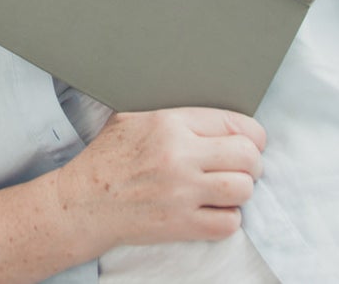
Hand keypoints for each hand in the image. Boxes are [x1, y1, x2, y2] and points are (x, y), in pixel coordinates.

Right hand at [55, 108, 264, 251]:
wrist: (85, 201)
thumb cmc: (108, 157)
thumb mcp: (133, 117)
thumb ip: (173, 113)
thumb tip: (209, 113)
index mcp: (170, 123)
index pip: (235, 123)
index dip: (252, 134)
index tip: (251, 142)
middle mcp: (180, 156)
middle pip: (247, 156)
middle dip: (252, 162)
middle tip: (244, 166)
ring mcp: (182, 193)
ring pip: (243, 189)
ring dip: (242, 190)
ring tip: (229, 188)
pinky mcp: (181, 225)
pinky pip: (228, 223)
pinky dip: (229, 218)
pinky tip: (215, 210)